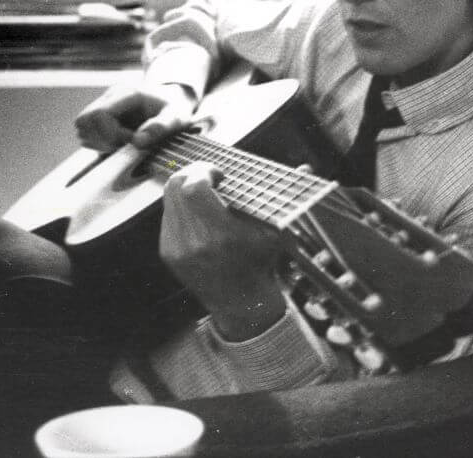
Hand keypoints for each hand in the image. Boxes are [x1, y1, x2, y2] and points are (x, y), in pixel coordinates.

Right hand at [75, 82, 196, 152]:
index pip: (100, 114)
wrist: (172, 98)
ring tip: (123, 143)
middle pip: (85, 120)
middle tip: (125, 144)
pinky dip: (99, 143)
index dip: (111, 134)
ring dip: (100, 142)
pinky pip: (86, 132)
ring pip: (82, 127)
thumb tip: (137, 142)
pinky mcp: (100, 115)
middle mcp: (111, 96)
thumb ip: (160, 127)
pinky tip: (118, 143)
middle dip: (103, 139)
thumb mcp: (176, 118)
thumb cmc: (175, 107)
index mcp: (128, 93)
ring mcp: (103, 104)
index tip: (132, 141)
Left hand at [159, 163, 284, 340]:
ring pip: (169, 200)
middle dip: (192, 174)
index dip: (202, 171)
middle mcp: (193, 243)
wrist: (242, 304)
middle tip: (209, 176)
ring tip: (205, 192)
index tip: (218, 174)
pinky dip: (180, 207)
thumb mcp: (277, 233)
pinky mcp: (168, 254)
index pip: (193, 189)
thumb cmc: (261, 266)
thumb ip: (287, 198)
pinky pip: (168, 217)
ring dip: (184, 189)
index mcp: (220, 236)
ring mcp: (177, 250)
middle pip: (175, 188)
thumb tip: (305, 168)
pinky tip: (199, 213)